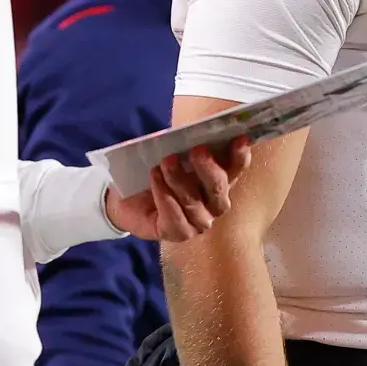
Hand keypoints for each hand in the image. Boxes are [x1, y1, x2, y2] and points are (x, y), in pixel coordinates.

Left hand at [104, 137, 250, 240]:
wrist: (127, 197)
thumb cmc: (156, 171)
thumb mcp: (172, 153)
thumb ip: (188, 146)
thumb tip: (195, 132)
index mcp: (219, 180)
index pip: (236, 168)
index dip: (239, 155)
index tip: (239, 139)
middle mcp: (214, 204)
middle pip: (218, 188)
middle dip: (209, 169)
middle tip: (197, 150)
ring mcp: (198, 222)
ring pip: (194, 202)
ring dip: (179, 180)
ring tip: (166, 162)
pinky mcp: (178, 233)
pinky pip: (175, 218)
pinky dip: (164, 196)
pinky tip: (155, 179)